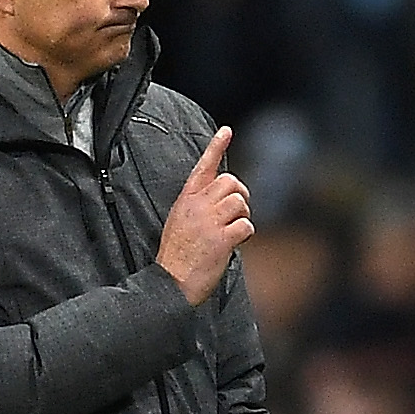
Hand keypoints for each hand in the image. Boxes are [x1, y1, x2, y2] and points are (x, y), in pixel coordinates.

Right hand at [157, 127, 252, 305]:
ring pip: (240, 202)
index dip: (216, 147)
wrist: (168, 282)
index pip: (203, 168)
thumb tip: (223, 197)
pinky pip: (246, 226)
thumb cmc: (177, 255)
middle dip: (240, 194)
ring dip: (243, 216)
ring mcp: (208, 222)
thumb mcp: (179, 221)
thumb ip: (198, 206)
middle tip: (237, 212)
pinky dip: (246, 234)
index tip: (226, 131)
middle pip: (231, 181)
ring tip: (232, 231)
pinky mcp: (220, 239)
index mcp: (185, 201)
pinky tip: (235, 243)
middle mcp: (197, 207)